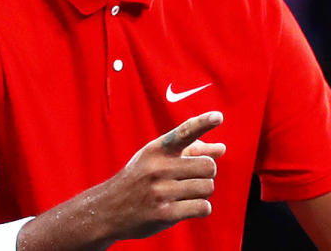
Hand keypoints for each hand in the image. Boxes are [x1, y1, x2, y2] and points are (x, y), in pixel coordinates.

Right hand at [93, 111, 225, 242]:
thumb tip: (221, 148)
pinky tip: (187, 207)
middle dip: (207, 173)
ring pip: (207, 187)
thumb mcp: (158, 159)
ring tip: (186, 194)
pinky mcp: (164, 214)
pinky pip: (203, 207)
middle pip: (208, 166)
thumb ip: (191, 151)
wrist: (108, 209)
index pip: (184, 132)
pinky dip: (201, 208)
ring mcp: (160, 191)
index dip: (203, 123)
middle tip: (192, 178)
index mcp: (157, 149)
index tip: (218, 116)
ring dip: (202, 192)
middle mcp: (158, 167)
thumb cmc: (140, 179)